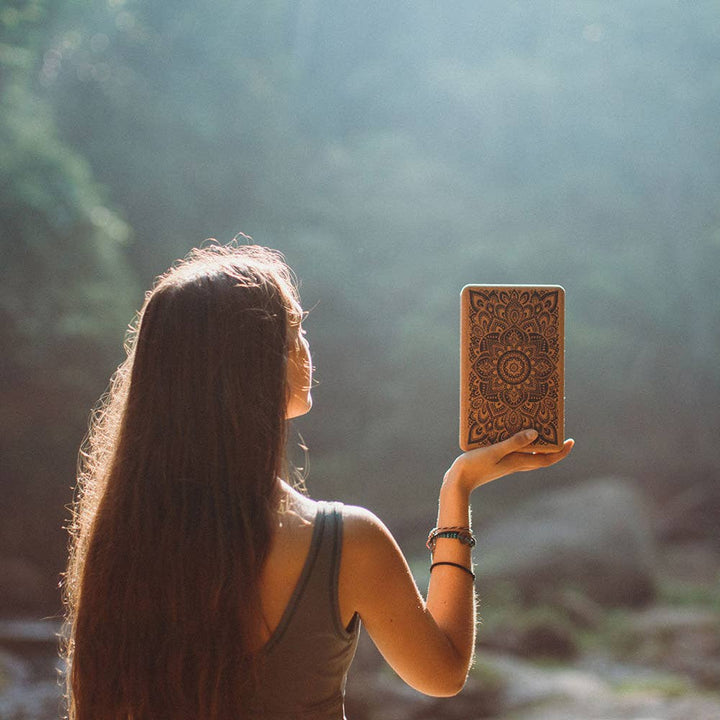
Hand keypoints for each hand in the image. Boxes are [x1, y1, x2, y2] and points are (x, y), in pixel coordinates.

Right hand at [444, 430, 574, 494]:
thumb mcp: (494, 451)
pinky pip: (515, 452)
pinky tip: (512, 433)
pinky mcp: (496, 462)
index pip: (546, 459)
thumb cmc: (475, 466)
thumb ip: (514, 442)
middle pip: (540, 458)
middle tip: (556, 431)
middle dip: (551, 447)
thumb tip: (536, 434)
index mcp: (518, 462)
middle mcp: (515, 464)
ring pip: (528, 455)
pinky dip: (520, 443)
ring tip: (537, 428)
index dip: (561, 452)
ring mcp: (506, 464)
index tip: (571, 442)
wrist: (457, 482)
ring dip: (536, 444)